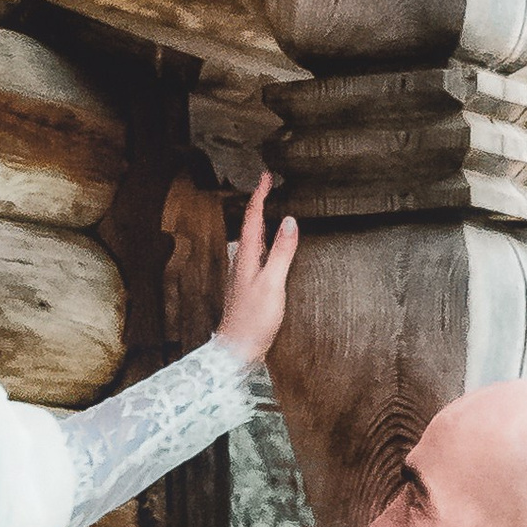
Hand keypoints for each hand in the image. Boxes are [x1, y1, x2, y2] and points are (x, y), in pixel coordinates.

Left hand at [212, 172, 298, 366]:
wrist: (237, 350)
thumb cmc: (253, 321)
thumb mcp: (273, 284)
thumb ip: (282, 253)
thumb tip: (290, 221)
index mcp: (247, 257)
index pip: (253, 217)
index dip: (260, 194)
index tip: (267, 176)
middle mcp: (242, 262)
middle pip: (251, 225)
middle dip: (260, 203)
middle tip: (270, 186)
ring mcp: (244, 274)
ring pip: (253, 240)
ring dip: (262, 222)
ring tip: (272, 209)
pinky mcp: (249, 287)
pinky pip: (258, 255)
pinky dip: (266, 242)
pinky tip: (272, 248)